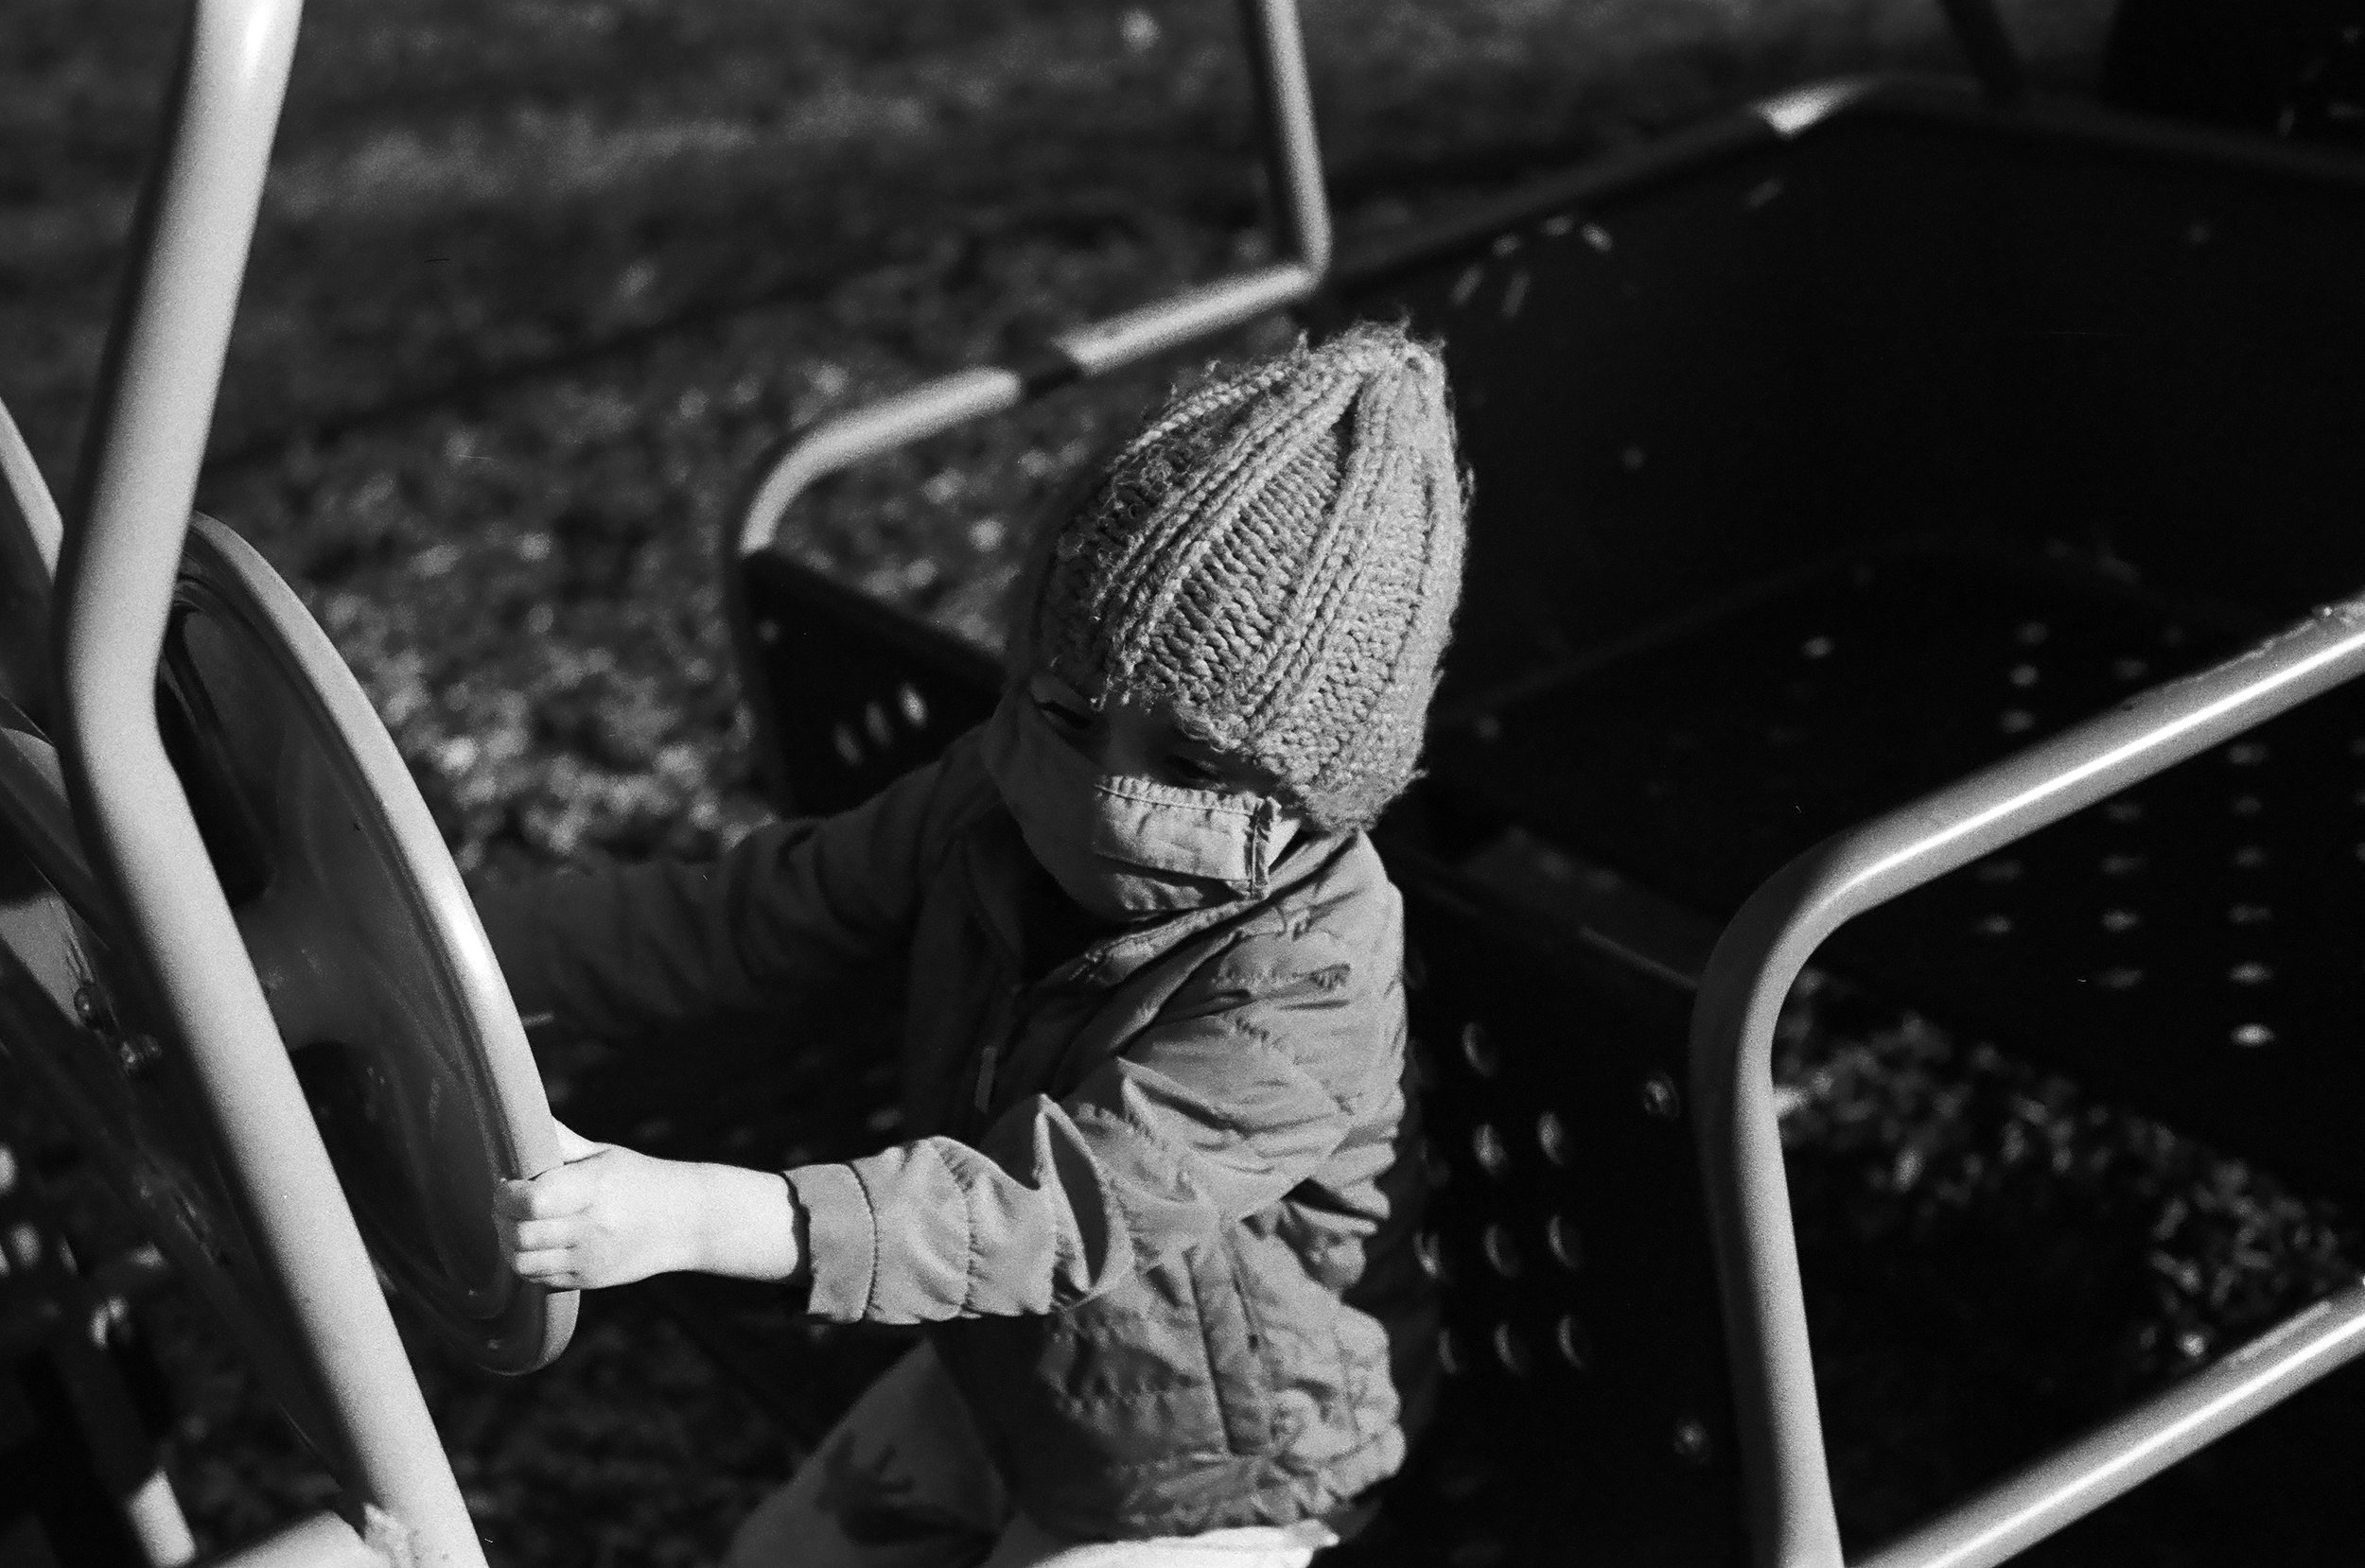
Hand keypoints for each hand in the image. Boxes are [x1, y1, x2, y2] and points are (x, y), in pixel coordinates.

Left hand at [493, 1123, 805, 1289]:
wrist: (689, 1221)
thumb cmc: (641, 1179)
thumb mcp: (605, 1155)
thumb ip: (560, 1141)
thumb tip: (520, 1113)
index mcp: (594, 1188)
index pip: (531, 1201)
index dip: (506, 1193)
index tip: (508, 1181)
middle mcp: (592, 1227)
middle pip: (519, 1234)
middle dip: (501, 1217)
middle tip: (506, 1202)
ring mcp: (589, 1258)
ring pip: (521, 1262)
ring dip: (508, 1243)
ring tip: (517, 1224)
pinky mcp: (589, 1280)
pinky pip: (538, 1279)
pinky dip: (526, 1262)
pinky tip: (536, 1243)